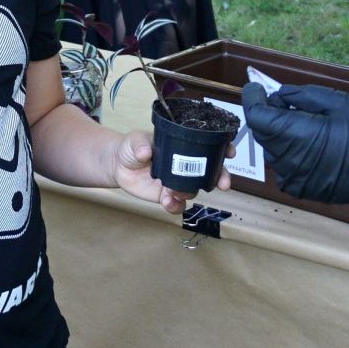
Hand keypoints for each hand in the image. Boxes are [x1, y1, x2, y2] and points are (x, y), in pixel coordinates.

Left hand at [109, 129, 228, 211]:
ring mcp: (178, 181)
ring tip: (176, 192)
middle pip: (210, 171)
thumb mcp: (135, 140)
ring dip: (190, 192)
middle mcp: (185, 164)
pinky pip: (178, 205)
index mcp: (182, 146)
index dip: (222, 149)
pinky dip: (175, 206)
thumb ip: (140, 145)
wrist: (118, 166)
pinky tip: (167, 203)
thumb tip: (146, 152)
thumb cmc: (131, 147)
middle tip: (223, 184)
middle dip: (220, 177)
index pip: (208, 146)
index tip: (230, 152)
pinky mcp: (167, 196)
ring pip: (194, 190)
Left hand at [240, 82, 348, 213]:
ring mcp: (296, 179)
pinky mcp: (306, 190)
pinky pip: (287, 169)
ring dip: (281, 137)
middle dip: (270, 116)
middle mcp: (289, 161)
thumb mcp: (335, 100)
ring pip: (274, 152)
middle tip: (290, 104)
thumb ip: (298, 96)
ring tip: (308, 126)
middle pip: (263, 134)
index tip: (257, 88)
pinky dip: (292, 155)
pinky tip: (314, 148)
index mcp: (294, 135)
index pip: (256, 116)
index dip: (253, 98)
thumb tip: (276, 96)